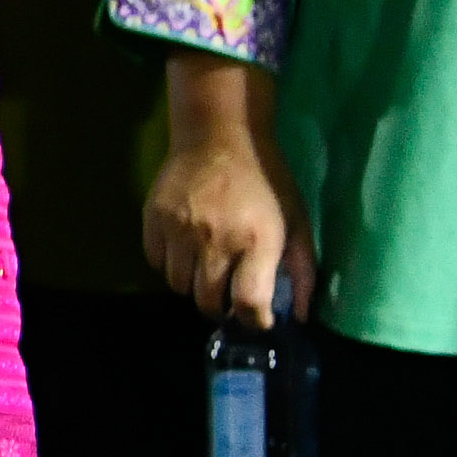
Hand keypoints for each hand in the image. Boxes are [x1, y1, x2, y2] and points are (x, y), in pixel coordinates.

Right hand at [139, 58, 314, 326]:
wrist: (219, 135)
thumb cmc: (266, 181)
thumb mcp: (297, 222)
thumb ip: (303, 271)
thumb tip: (298, 315)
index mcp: (258, 241)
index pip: (249, 304)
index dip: (254, 320)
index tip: (258, 318)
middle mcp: (215, 239)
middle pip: (208, 301)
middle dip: (221, 306)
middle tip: (229, 294)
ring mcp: (179, 229)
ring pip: (178, 286)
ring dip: (193, 286)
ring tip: (205, 270)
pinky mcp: (153, 218)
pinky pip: (156, 261)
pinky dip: (170, 264)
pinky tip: (185, 250)